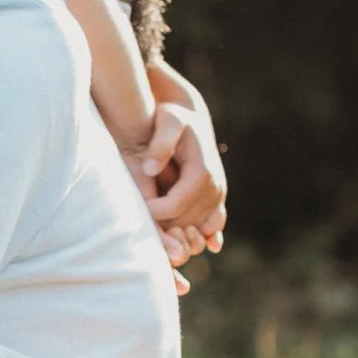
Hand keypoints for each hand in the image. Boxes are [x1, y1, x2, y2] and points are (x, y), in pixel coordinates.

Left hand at [139, 103, 227, 270]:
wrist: (191, 117)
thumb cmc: (173, 118)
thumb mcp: (167, 121)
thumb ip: (161, 143)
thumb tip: (150, 169)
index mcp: (202, 172)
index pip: (176, 205)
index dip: (156, 213)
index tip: (138, 209)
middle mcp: (215, 187)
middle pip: (187, 221)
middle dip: (165, 227)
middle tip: (143, 225)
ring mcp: (218, 196)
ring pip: (198, 228)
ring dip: (179, 234)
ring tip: (157, 230)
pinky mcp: (217, 200)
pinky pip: (214, 225)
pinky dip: (204, 236)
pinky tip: (190, 241)